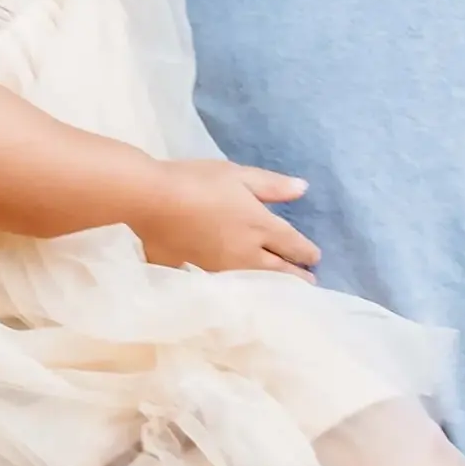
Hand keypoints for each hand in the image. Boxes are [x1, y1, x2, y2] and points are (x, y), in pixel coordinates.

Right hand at [137, 160, 319, 277]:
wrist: (150, 202)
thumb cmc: (196, 182)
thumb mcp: (238, 174)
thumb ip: (272, 186)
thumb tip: (303, 188)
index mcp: (261, 226)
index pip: (294, 245)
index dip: (307, 253)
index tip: (314, 258)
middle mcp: (247, 253)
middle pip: (280, 270)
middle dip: (297, 277)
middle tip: (308, 283)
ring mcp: (223, 268)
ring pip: (257, 282)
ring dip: (272, 286)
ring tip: (281, 290)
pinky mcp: (200, 274)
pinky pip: (229, 286)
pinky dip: (241, 290)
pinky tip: (240, 290)